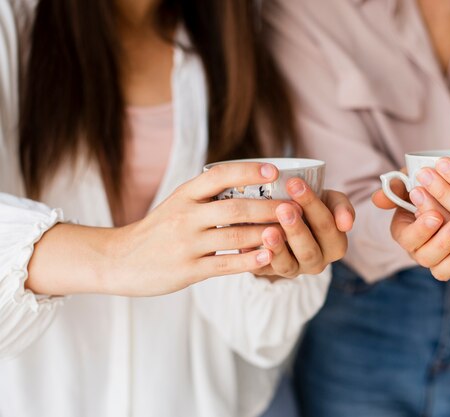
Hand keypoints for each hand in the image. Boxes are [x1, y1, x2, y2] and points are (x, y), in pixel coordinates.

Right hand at [28, 162, 298, 296]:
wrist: (119, 260)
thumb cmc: (157, 230)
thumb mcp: (177, 203)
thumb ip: (208, 194)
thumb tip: (248, 180)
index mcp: (185, 194)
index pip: (220, 175)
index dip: (249, 171)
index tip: (275, 170)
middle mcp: (185, 215)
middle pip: (236, 206)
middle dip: (270, 206)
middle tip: (297, 205)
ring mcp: (186, 243)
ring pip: (235, 235)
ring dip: (267, 232)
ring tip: (292, 230)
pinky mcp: (188, 269)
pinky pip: (225, 263)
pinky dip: (249, 260)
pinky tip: (269, 257)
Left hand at [254, 178, 354, 279]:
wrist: (287, 213)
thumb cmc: (312, 204)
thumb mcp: (331, 200)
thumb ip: (342, 207)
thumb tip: (346, 224)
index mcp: (335, 246)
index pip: (327, 226)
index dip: (313, 205)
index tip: (295, 183)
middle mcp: (317, 262)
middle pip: (309, 250)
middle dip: (297, 229)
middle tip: (283, 208)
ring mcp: (293, 270)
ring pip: (287, 266)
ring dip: (278, 249)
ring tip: (268, 232)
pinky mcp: (269, 272)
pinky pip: (262, 270)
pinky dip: (255, 260)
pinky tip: (246, 246)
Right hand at [373, 180, 449, 282]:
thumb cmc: (430, 188)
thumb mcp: (412, 182)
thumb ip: (396, 188)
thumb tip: (378, 199)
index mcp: (404, 232)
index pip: (407, 238)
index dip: (421, 230)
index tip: (435, 216)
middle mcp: (418, 250)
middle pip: (425, 257)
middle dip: (444, 242)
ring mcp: (437, 261)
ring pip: (441, 271)